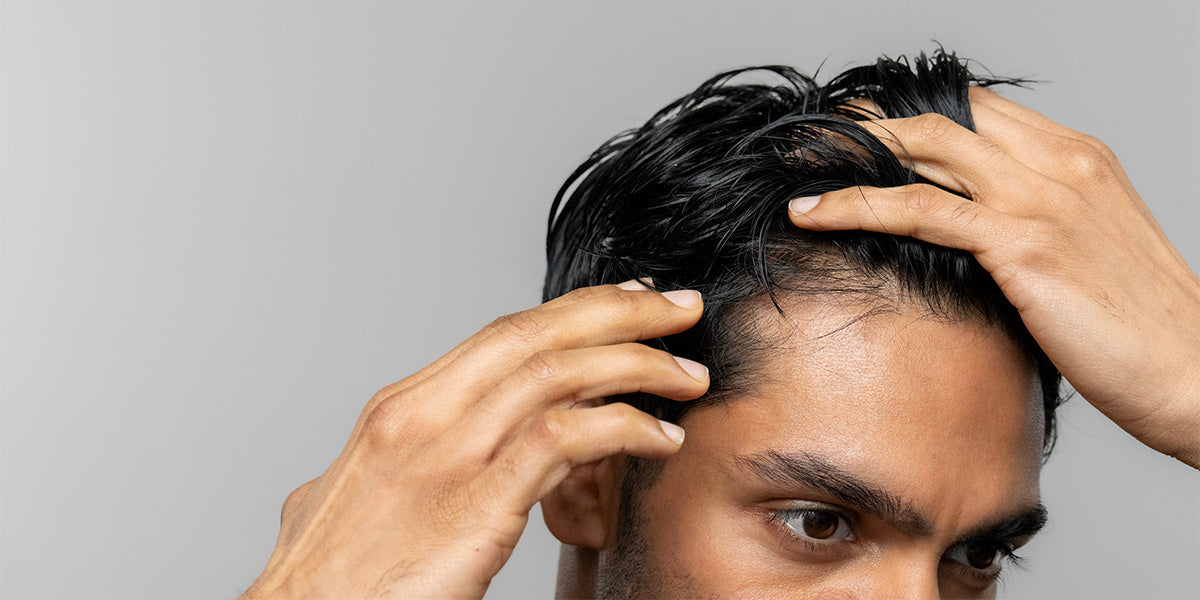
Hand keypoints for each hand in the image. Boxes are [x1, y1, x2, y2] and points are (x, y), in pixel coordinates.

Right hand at [238, 282, 708, 598]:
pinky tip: (658, 438)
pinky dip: (622, 427)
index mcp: (399, 411)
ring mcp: (443, 457)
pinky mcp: (472, 507)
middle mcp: (420, 417)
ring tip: (687, 375)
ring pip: (557, 374)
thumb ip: (406, 466)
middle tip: (677, 307)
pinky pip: (563, 440)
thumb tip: (431, 461)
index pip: (501, 336)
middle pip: (535, 334)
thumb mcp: (358, 499)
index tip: (624, 304)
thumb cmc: (329, 581)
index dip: (572, 312)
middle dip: (617, 312)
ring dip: (637, 365)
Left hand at [788, 88, 1199, 467]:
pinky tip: (813, 212)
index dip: (910, 116)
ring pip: (923, 151)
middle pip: (942, 118)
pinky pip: (919, 210)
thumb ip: (1029, 226)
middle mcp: (1059, 164)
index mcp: (1078, 157)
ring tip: (796, 167)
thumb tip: (962, 236)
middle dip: (866, 125)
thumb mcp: (1085, 253)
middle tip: (811, 141)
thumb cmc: (1141, 327)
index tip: (857, 134)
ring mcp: (1041, 198)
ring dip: (848, 154)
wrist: (1197, 372)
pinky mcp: (1024, 243)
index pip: (978, 110)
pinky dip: (857, 205)